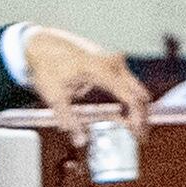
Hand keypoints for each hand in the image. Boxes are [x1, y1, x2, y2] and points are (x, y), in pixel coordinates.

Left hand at [14, 27, 152, 124]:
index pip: (131, 98)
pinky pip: (129, 83)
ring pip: (138, 89)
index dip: (138, 119)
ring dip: (137, 108)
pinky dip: (130, 99)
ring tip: (131, 126)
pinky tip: (123, 113)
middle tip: (139, 135)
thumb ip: (69, 120)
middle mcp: (114, 64)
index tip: (137, 135)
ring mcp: (115, 62)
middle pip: (141, 94)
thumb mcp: (54, 96)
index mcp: (102, 71)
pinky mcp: (113, 63)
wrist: (42, 45)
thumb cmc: (47, 66)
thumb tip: (80, 141)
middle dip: (143, 117)